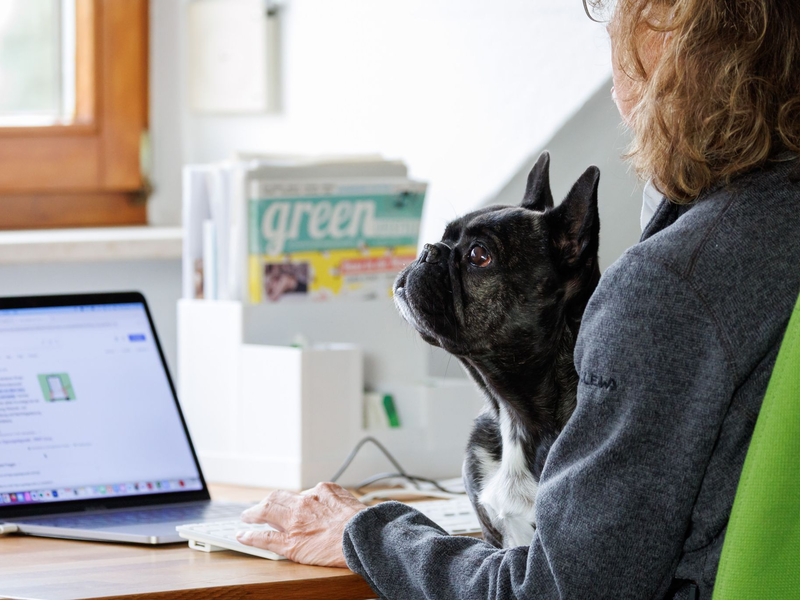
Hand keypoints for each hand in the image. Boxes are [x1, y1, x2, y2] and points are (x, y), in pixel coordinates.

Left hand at [237, 482, 367, 566]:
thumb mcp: (350, 501)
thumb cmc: (363, 523)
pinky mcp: (291, 543)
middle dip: (266, 502)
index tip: (289, 505)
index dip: (293, 502)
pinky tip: (242, 536)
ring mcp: (296, 522)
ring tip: (247, 517)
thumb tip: (328, 500)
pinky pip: (265, 538)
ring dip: (254, 513)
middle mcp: (305, 502)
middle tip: (259, 507)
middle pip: (277, 497)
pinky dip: (250, 536)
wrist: (365, 538)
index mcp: (322, 491)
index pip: (301, 493)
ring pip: (267, 511)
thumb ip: (336, 498)